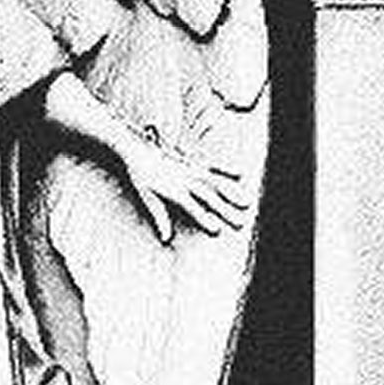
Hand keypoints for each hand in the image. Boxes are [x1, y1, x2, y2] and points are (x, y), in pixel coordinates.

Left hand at [115, 129, 248, 243]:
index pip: (193, 209)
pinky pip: (213, 165)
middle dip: (226, 211)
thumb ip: (159, 216)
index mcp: (175, 190)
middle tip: (240, 222)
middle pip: (210, 198)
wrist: (137, 147)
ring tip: (246, 202)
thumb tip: (166, 237)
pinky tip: (239, 174)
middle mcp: (187, 180)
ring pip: (217, 183)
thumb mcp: (147, 196)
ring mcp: (192, 169)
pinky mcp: (193, 160)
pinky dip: (226, 169)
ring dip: (233, 193)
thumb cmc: (141, 174)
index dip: (205, 219)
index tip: (217, 230)